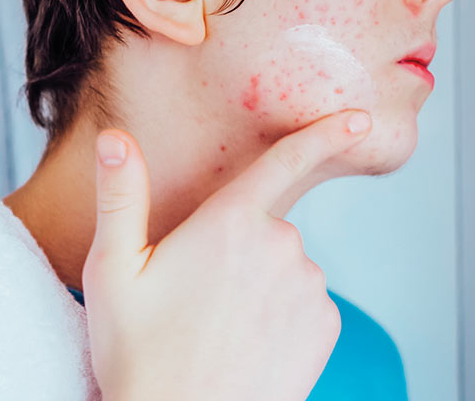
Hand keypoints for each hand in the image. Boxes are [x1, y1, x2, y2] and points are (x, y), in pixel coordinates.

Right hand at [82, 109, 371, 400]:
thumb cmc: (141, 356)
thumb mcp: (112, 271)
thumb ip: (120, 195)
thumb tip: (115, 138)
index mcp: (229, 221)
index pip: (286, 159)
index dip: (327, 133)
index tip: (362, 118)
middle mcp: (281, 245)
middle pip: (265, 226)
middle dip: (236, 248)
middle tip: (193, 297)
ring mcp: (309, 287)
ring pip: (286, 266)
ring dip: (259, 285)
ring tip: (217, 328)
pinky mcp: (326, 326)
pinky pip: (306, 302)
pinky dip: (283, 316)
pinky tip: (248, 344)